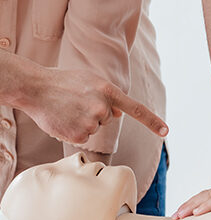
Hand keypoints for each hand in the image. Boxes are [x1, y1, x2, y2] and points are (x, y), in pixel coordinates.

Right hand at [21, 67, 168, 145]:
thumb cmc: (61, 81)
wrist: (35, 87)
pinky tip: (63, 119)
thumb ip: (107, 96)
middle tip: (75, 102)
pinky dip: (73, 132)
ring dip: (83, 123)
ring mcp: (91, 122)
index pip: (135, 109)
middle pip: (107, 119)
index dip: (152, 121)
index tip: (166, 131)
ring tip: (67, 109)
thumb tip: (118, 114)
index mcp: (108, 90)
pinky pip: (83, 138)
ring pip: (94, 129)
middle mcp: (102, 107)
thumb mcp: (89, 80)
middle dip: (95, 113)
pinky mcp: (78, 135)